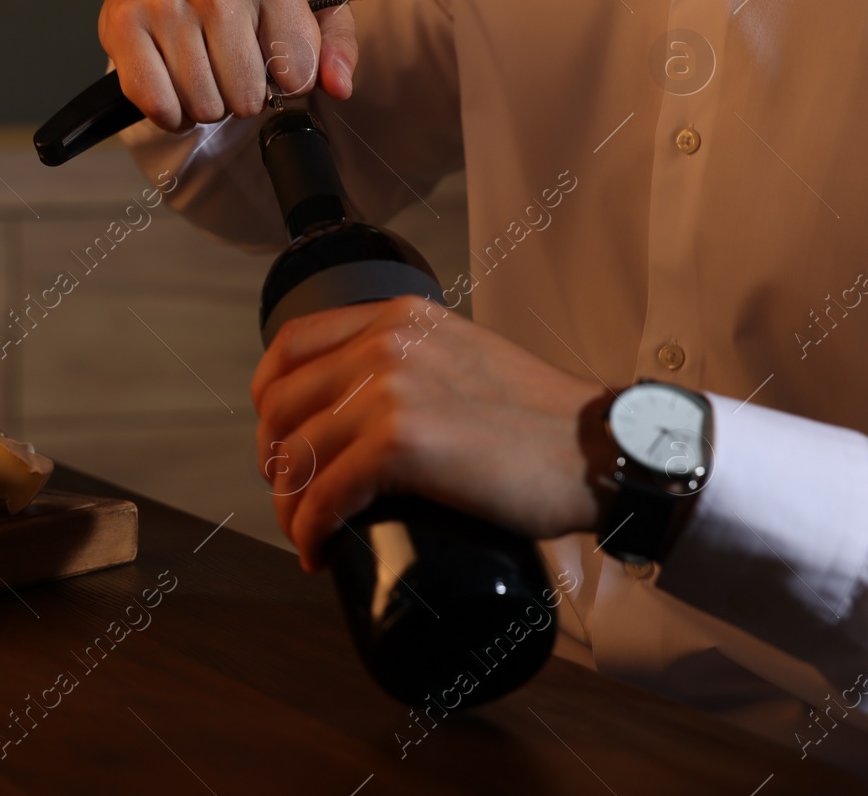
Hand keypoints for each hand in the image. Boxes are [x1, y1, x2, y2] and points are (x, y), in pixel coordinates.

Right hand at [97, 0, 357, 130]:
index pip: (297, 76)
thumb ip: (336, 44)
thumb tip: (339, 84)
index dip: (285, 80)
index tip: (268, 58)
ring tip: (199, 69)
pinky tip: (172, 83)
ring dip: (203, 103)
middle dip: (239, 94)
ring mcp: (165, 3)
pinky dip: (169, 112)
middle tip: (226, 64)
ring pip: (203, 107)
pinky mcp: (124, 26)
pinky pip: (160, 106)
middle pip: (246, 98)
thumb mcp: (302, 6)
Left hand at [251, 296, 610, 572]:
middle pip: (282, 404)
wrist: (600, 450)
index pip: (292, 343)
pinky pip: (326, 493)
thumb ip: (414, 361)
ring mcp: (390, 391)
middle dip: (273, 459)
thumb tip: (365, 408)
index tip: (274, 433)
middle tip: (291, 497)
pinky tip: (316, 549)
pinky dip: (310, 529)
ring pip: (296, 454)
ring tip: (304, 534)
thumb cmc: (540, 419)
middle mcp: (385, 344)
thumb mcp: (462, 355)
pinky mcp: (402, 444)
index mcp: (397, 318)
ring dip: (288, 505)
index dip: (267, 394)